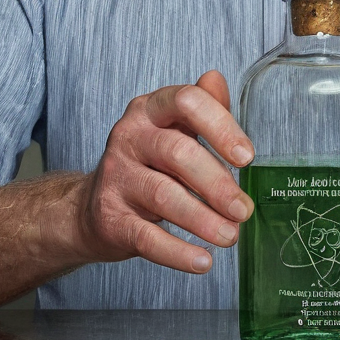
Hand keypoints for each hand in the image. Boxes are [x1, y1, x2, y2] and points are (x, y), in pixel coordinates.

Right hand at [72, 70, 253, 273]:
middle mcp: (128, 137)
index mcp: (149, 109)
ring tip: (230, 235)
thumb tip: (217, 79)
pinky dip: (178, 252)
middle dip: (216, 183)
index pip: (186, 101)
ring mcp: (116, 177)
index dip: (220, 126)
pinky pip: (147, 237)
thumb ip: (203, 107)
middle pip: (178, 152)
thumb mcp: (175, 130)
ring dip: (203, 219)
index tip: (246, 156)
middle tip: (243, 209)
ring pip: (163, 195)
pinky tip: (202, 261)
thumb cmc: (147, 164)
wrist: (94, 209)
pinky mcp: (110, 218)